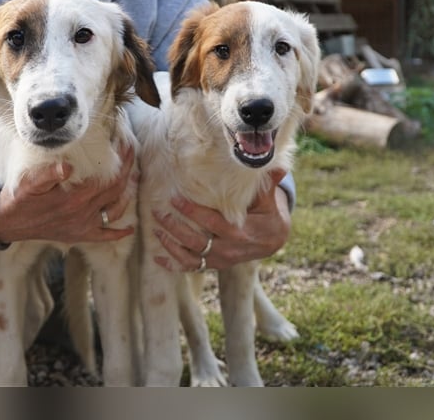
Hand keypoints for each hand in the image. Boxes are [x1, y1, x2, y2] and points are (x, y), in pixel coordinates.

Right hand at [0, 145, 135, 244]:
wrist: (9, 223)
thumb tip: (67, 167)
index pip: (108, 178)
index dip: (120, 161)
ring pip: (115, 210)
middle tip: (131, 153)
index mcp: (75, 199)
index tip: (125, 145)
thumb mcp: (29, 183)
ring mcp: (84, 226)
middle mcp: (84, 214)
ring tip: (133, 177)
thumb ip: (47, 175)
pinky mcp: (81, 236)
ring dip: (127, 194)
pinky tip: (129, 229)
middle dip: (127, 171)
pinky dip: (119, 233)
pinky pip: (105, 236)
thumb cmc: (20, 198)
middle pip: (116, 191)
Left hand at [152, 169, 290, 271]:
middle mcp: (230, 250)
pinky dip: (173, 265)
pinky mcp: (215, 265)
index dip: (192, 212)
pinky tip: (157, 256)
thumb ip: (268, 183)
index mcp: (241, 232)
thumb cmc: (266, 213)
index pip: (212, 222)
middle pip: (197, 241)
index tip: (175, 199)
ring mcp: (221, 260)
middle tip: (158, 212)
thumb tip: (277, 166)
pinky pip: (192, 268)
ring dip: (171, 245)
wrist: (273, 239)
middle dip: (175, 228)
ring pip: (191, 257)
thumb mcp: (268, 199)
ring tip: (155, 229)